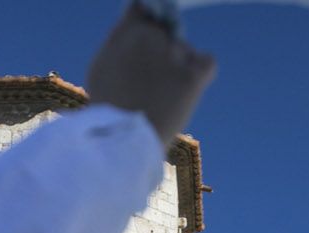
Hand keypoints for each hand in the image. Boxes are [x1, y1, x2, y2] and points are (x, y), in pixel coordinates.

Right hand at [87, 6, 216, 145]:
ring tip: (160, 96)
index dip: (147, 25)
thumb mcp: (102, 65)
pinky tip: (186, 87)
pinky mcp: (192, 75)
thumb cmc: (109, 108)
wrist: (121, 142)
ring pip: (184, 50)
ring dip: (177, 67)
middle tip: (150, 81)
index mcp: (128, 30)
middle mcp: (151, 35)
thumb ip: (120, 36)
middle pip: (165, 31)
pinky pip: (207, 62)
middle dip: (160, 50)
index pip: (144, 9)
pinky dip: (200, 71)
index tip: (145, 44)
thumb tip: (137, 10)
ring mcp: (173, 54)